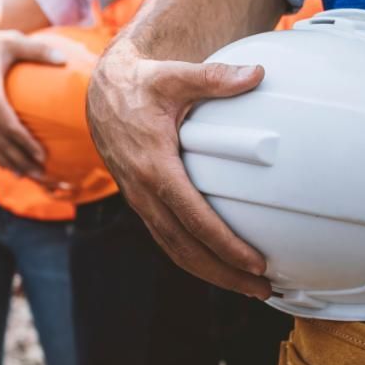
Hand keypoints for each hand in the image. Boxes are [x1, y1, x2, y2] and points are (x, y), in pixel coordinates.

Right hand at [0, 26, 65, 179]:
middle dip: (19, 159)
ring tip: (27, 176)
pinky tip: (8, 166)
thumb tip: (64, 59)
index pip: (7, 124)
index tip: (41, 155)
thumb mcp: (14, 41)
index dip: (24, 143)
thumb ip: (39, 50)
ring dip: (7, 162)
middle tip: (41, 174)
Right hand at [84, 43, 271, 297]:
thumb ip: (214, 78)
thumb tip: (256, 74)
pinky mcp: (141, 201)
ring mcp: (140, 200)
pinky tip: (218, 266)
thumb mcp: (174, 75)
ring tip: (247, 288)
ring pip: (173, 249)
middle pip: (184, 247)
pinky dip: (193, 259)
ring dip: (210, 273)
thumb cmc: (141, 84)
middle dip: (223, 273)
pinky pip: (167, 239)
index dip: (224, 244)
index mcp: (153, 166)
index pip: (193, 217)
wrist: (102, 93)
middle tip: (262, 289)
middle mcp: (142, 191)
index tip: (255, 263)